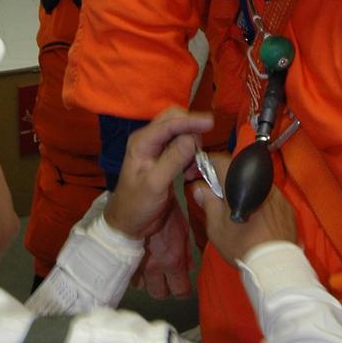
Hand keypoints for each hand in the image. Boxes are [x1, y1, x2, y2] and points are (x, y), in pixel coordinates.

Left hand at [104, 107, 212, 240]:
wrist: (130, 222)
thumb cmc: (137, 204)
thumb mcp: (155, 184)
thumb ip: (173, 160)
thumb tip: (191, 140)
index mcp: (142, 142)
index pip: (169, 123)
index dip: (191, 121)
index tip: (211, 123)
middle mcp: (149, 139)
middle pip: (175, 120)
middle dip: (191, 130)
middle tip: (200, 150)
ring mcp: (157, 147)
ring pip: (181, 131)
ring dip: (192, 144)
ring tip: (192, 168)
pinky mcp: (166, 157)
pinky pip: (183, 145)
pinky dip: (191, 154)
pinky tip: (189, 171)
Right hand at [136, 199, 193, 297]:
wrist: (137, 197)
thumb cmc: (163, 209)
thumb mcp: (182, 228)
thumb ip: (186, 252)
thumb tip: (189, 267)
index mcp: (172, 261)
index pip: (180, 291)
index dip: (184, 290)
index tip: (185, 287)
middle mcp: (154, 268)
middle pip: (161, 294)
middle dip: (167, 289)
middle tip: (171, 279)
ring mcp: (138, 264)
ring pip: (145, 287)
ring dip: (151, 282)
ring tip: (156, 272)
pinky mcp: (126, 258)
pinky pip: (131, 276)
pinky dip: (138, 275)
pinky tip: (142, 266)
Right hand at [193, 154, 297, 264]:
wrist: (274, 263)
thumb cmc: (242, 245)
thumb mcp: (216, 226)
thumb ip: (207, 202)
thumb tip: (199, 187)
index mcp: (239, 183)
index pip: (220, 160)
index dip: (207, 163)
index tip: (200, 172)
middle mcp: (260, 182)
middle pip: (238, 172)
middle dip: (226, 180)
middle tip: (217, 195)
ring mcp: (276, 193)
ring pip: (255, 184)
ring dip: (245, 191)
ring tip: (238, 210)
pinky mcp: (287, 205)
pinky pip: (270, 197)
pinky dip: (261, 202)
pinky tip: (256, 219)